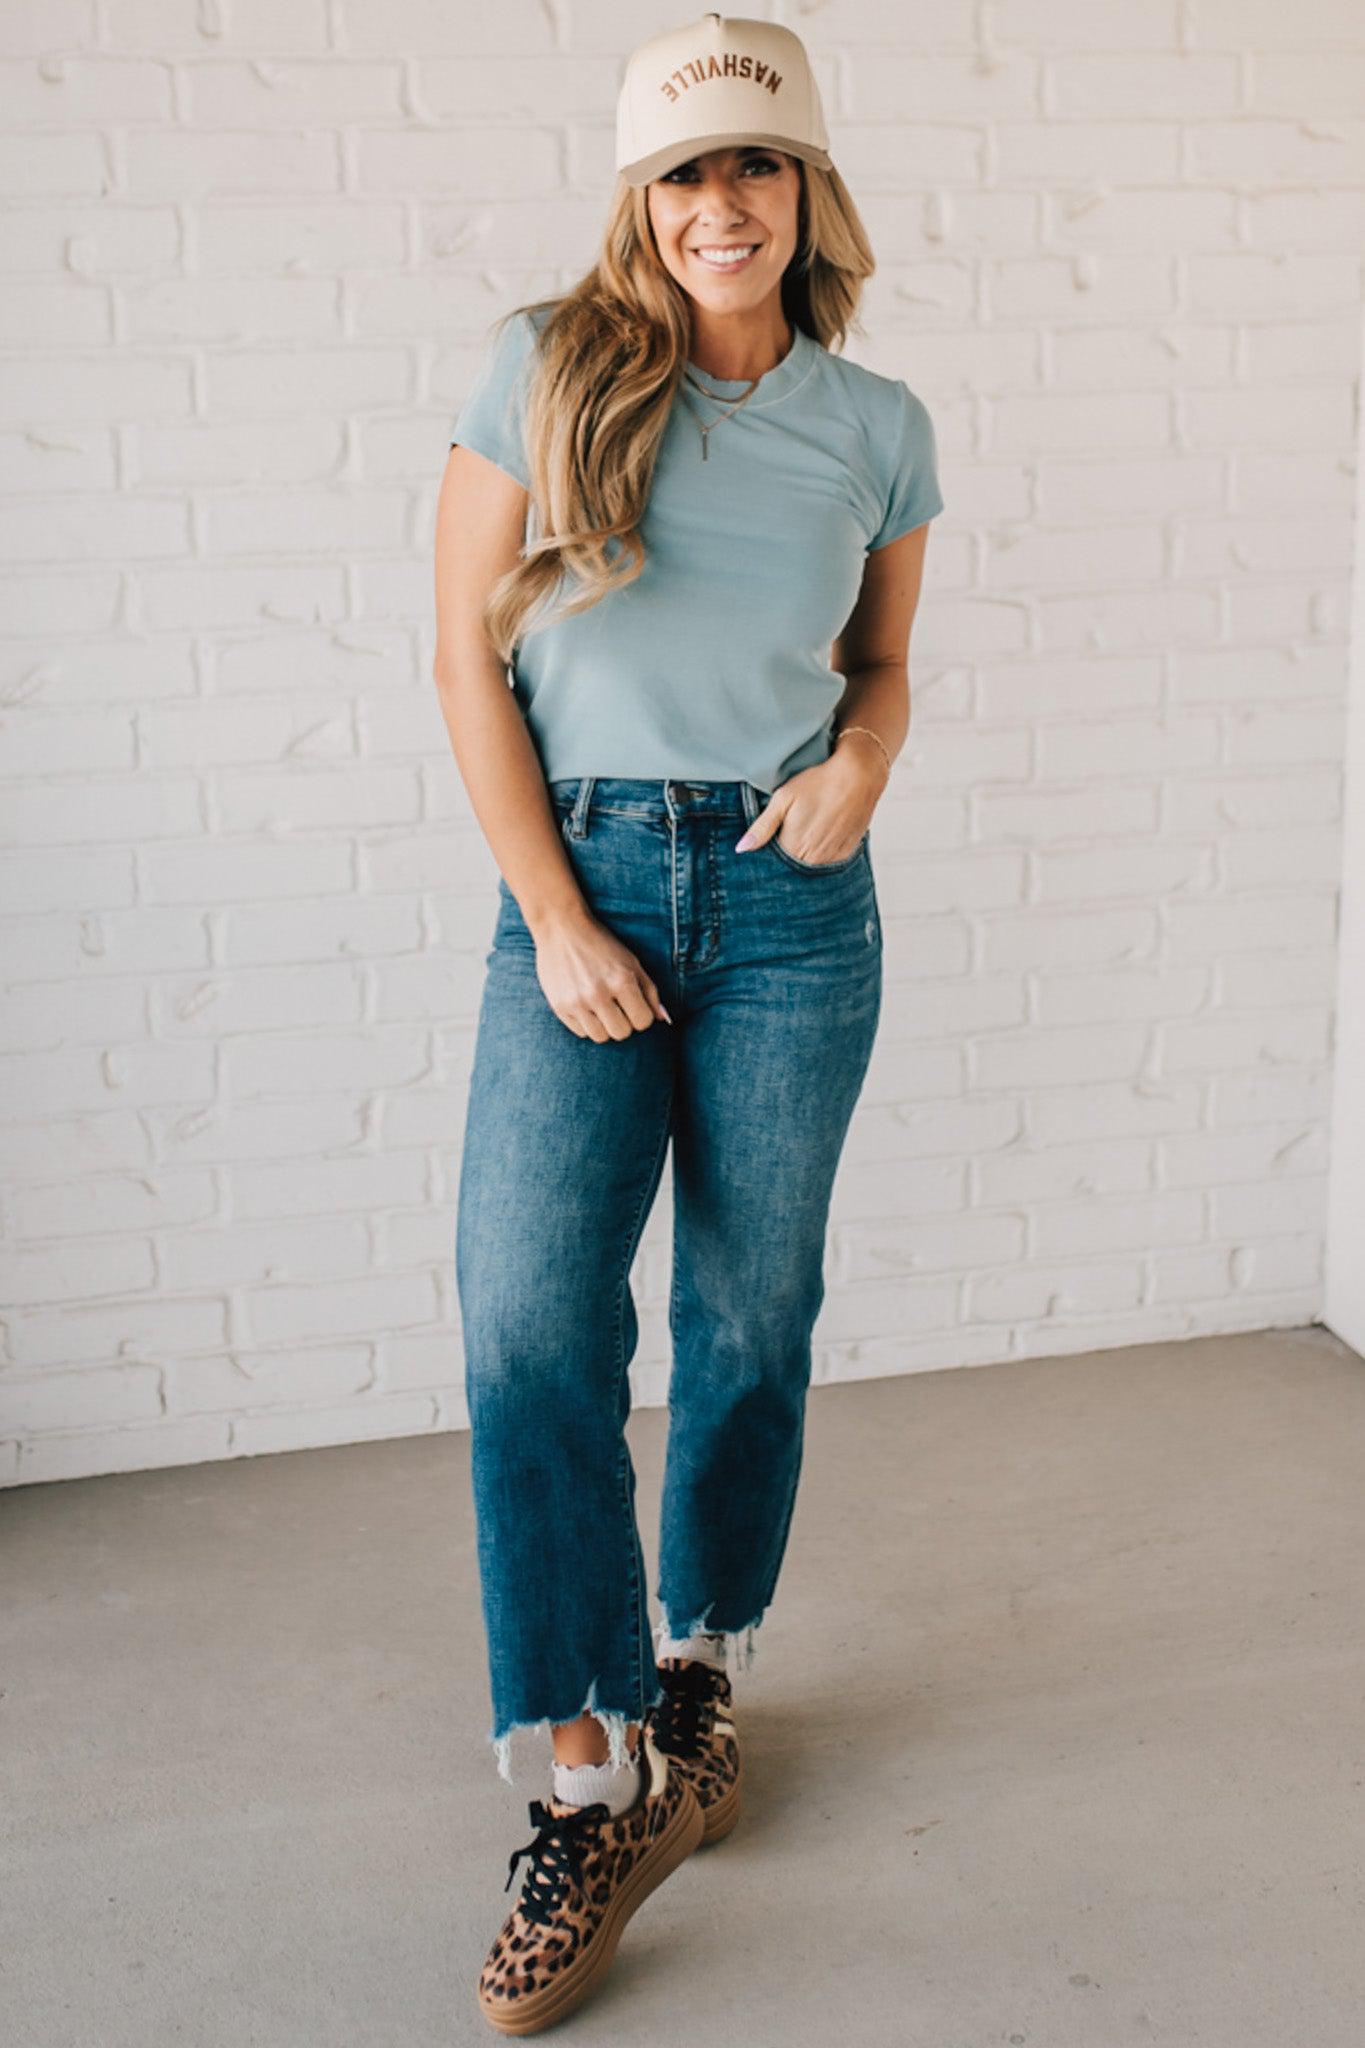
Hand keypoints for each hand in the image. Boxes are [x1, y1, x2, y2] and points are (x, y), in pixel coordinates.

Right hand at [531, 906, 671, 1042]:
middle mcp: (598, 993)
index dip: (641, 1014)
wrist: (561, 928)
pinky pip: (581, 1032)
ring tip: (600, 1007)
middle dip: (624, 1022)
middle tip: (617, 1006)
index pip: (643, 1021)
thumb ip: (650, 991)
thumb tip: (662, 1018)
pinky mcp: (559, 1007)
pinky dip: (586, 1023)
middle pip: (621, 1033)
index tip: (634, 1004)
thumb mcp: (631, 962)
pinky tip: (584, 1004)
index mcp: (621, 980)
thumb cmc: (601, 944)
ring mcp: (576, 1002)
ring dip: (604, 1025)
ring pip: (600, 1037)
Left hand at [735, 742, 885, 863]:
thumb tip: (741, 849)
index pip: (774, 862)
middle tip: (792, 828)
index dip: (770, 851)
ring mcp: (832, 857)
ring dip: (805, 854)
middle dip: (787, 854)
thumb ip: (762, 827)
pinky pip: (829, 860)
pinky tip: (822, 833)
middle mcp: (813, 858)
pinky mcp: (847, 852)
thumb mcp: (783, 799)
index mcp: (793, 847)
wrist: (858, 776)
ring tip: (808, 829)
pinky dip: (823, 852)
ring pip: (811, 864)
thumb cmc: (818, 783)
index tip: (772, 837)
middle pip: (792, 865)